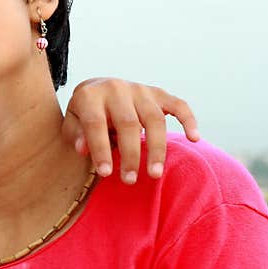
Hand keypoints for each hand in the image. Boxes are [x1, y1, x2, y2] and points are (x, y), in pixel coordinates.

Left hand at [62, 78, 199, 183]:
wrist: (97, 89)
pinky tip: (194, 139)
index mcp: (90, 96)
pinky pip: (178, 104)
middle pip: (128, 123)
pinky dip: (189, 120)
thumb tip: (84, 149)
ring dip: (157, 148)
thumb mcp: (72, 123)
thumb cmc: (84, 115)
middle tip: (130, 180)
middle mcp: (116, 88)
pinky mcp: (158, 93)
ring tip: (155, 174)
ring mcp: (140, 89)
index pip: (96, 123)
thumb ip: (76, 135)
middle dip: (130, 154)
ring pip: (155, 118)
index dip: (100, 149)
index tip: (106, 173)